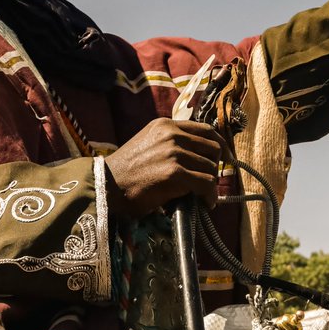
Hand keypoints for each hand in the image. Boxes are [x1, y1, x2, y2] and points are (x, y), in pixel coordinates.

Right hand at [105, 118, 222, 216]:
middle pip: (214, 148)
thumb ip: (171, 143)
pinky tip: (206, 204)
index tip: (222, 160)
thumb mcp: (148, 144)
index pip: (206, 130)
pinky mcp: (174, 173)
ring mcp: (173, 152)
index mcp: (165, 125)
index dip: (219, 147)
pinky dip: (210, 196)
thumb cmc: (126, 172)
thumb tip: (199, 155)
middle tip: (208, 181)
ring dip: (210, 184)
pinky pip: (206, 184)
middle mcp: (171, 134)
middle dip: (216, 167)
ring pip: (211, 167)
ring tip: (202, 195)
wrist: (105, 187)